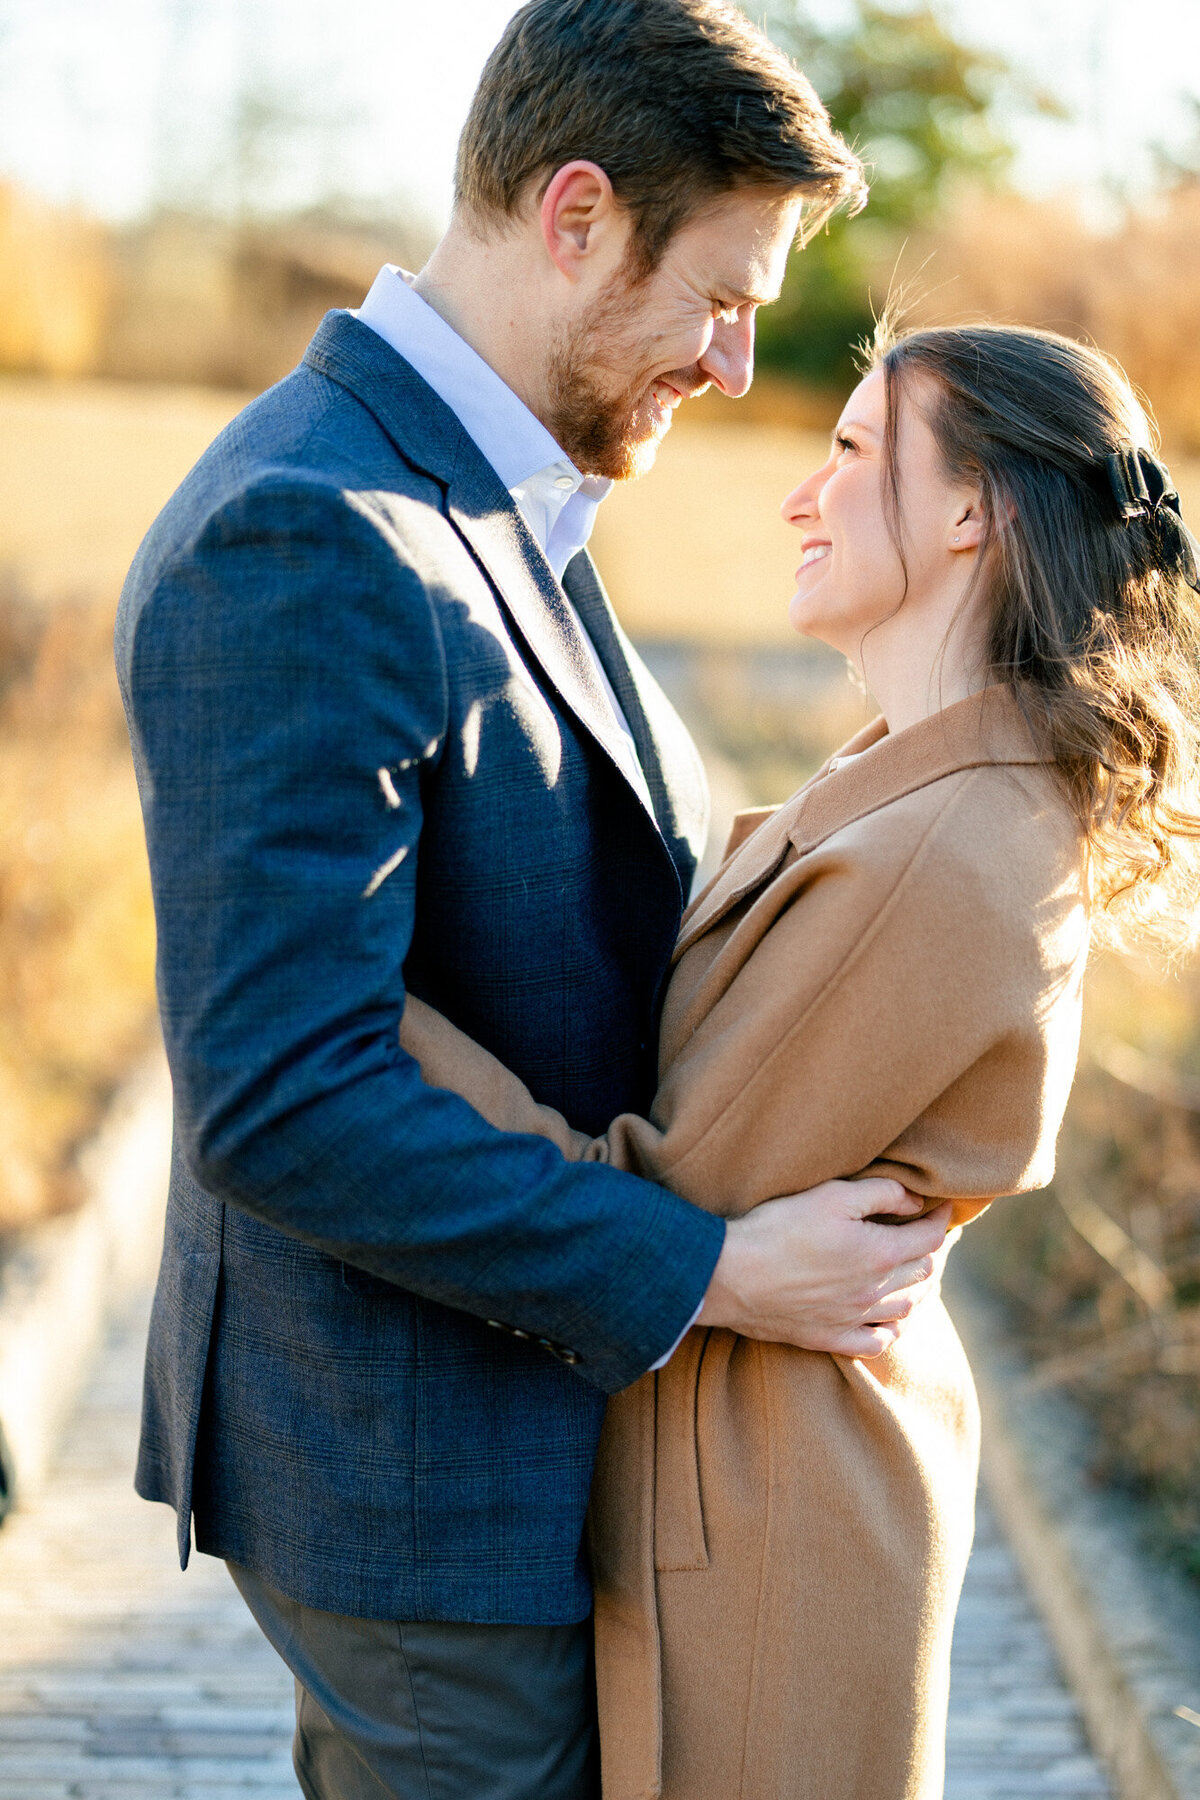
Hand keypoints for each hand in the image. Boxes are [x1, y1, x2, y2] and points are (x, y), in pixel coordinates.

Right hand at [696, 1180, 951, 1358]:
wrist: (731, 1275)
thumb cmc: (779, 1228)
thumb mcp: (831, 1195)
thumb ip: (880, 1193)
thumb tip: (914, 1200)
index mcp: (880, 1254)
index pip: (930, 1237)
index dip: (942, 1219)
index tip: (943, 1207)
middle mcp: (875, 1291)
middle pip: (924, 1274)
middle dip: (936, 1251)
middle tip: (935, 1235)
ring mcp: (854, 1319)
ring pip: (906, 1310)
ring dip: (920, 1289)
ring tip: (919, 1273)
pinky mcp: (830, 1337)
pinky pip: (876, 1342)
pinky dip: (890, 1330)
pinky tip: (888, 1319)